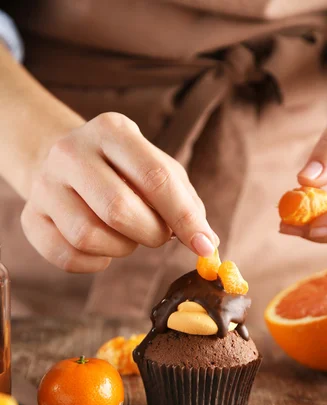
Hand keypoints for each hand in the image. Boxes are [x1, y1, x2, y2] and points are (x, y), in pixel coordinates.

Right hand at [22, 112, 217, 272]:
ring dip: (121, 249)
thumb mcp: (157, 169)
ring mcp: (44, 185)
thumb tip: (208, 243)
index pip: (155, 177)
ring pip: (88, 236)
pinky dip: (95, 263)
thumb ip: (186, 203)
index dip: (185, 218)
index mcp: (112, 131)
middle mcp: (71, 152)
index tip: (205, 246)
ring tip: (127, 236)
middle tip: (158, 235)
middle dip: (151, 234)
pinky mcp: (31, 217)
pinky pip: (67, 256)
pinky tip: (103, 249)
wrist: (63, 162)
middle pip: (118, 210)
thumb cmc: (123, 170)